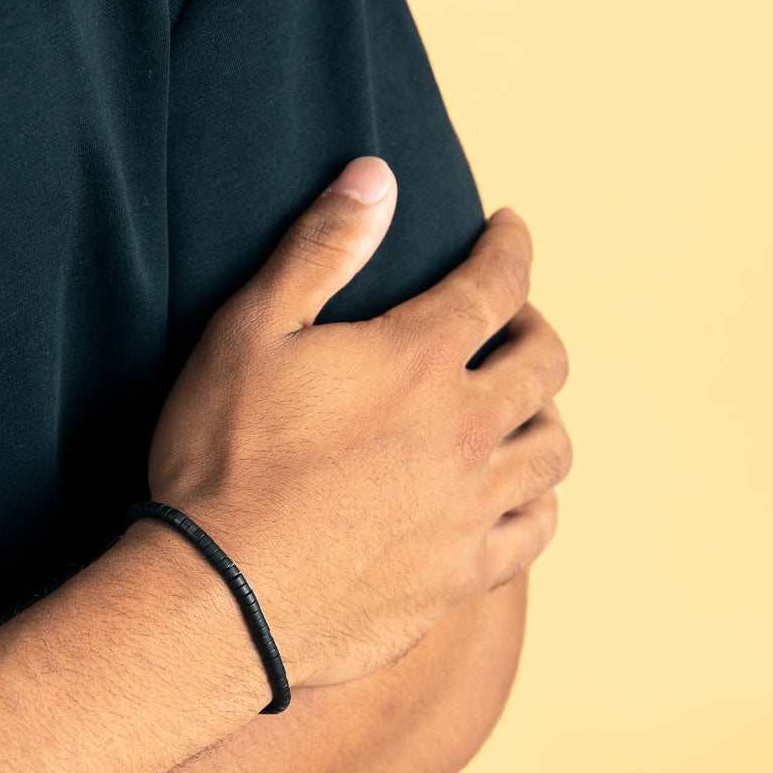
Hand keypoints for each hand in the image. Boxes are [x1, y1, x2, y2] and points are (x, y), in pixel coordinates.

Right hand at [140, 158, 571, 688]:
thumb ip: (320, 249)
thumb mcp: (250, 332)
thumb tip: (376, 175)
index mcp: (419, 361)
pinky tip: (518, 493)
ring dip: (545, 412)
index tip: (509, 230)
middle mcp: (466, 430)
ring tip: (520, 406)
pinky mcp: (463, 574)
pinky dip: (539, 499)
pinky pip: (537, 529)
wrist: (219, 598)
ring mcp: (472, 508)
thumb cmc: (222, 458)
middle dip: (536, 325)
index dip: (510, 245)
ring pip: (553, 447)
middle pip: (546, 362)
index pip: (497, 282)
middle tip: (515, 321)